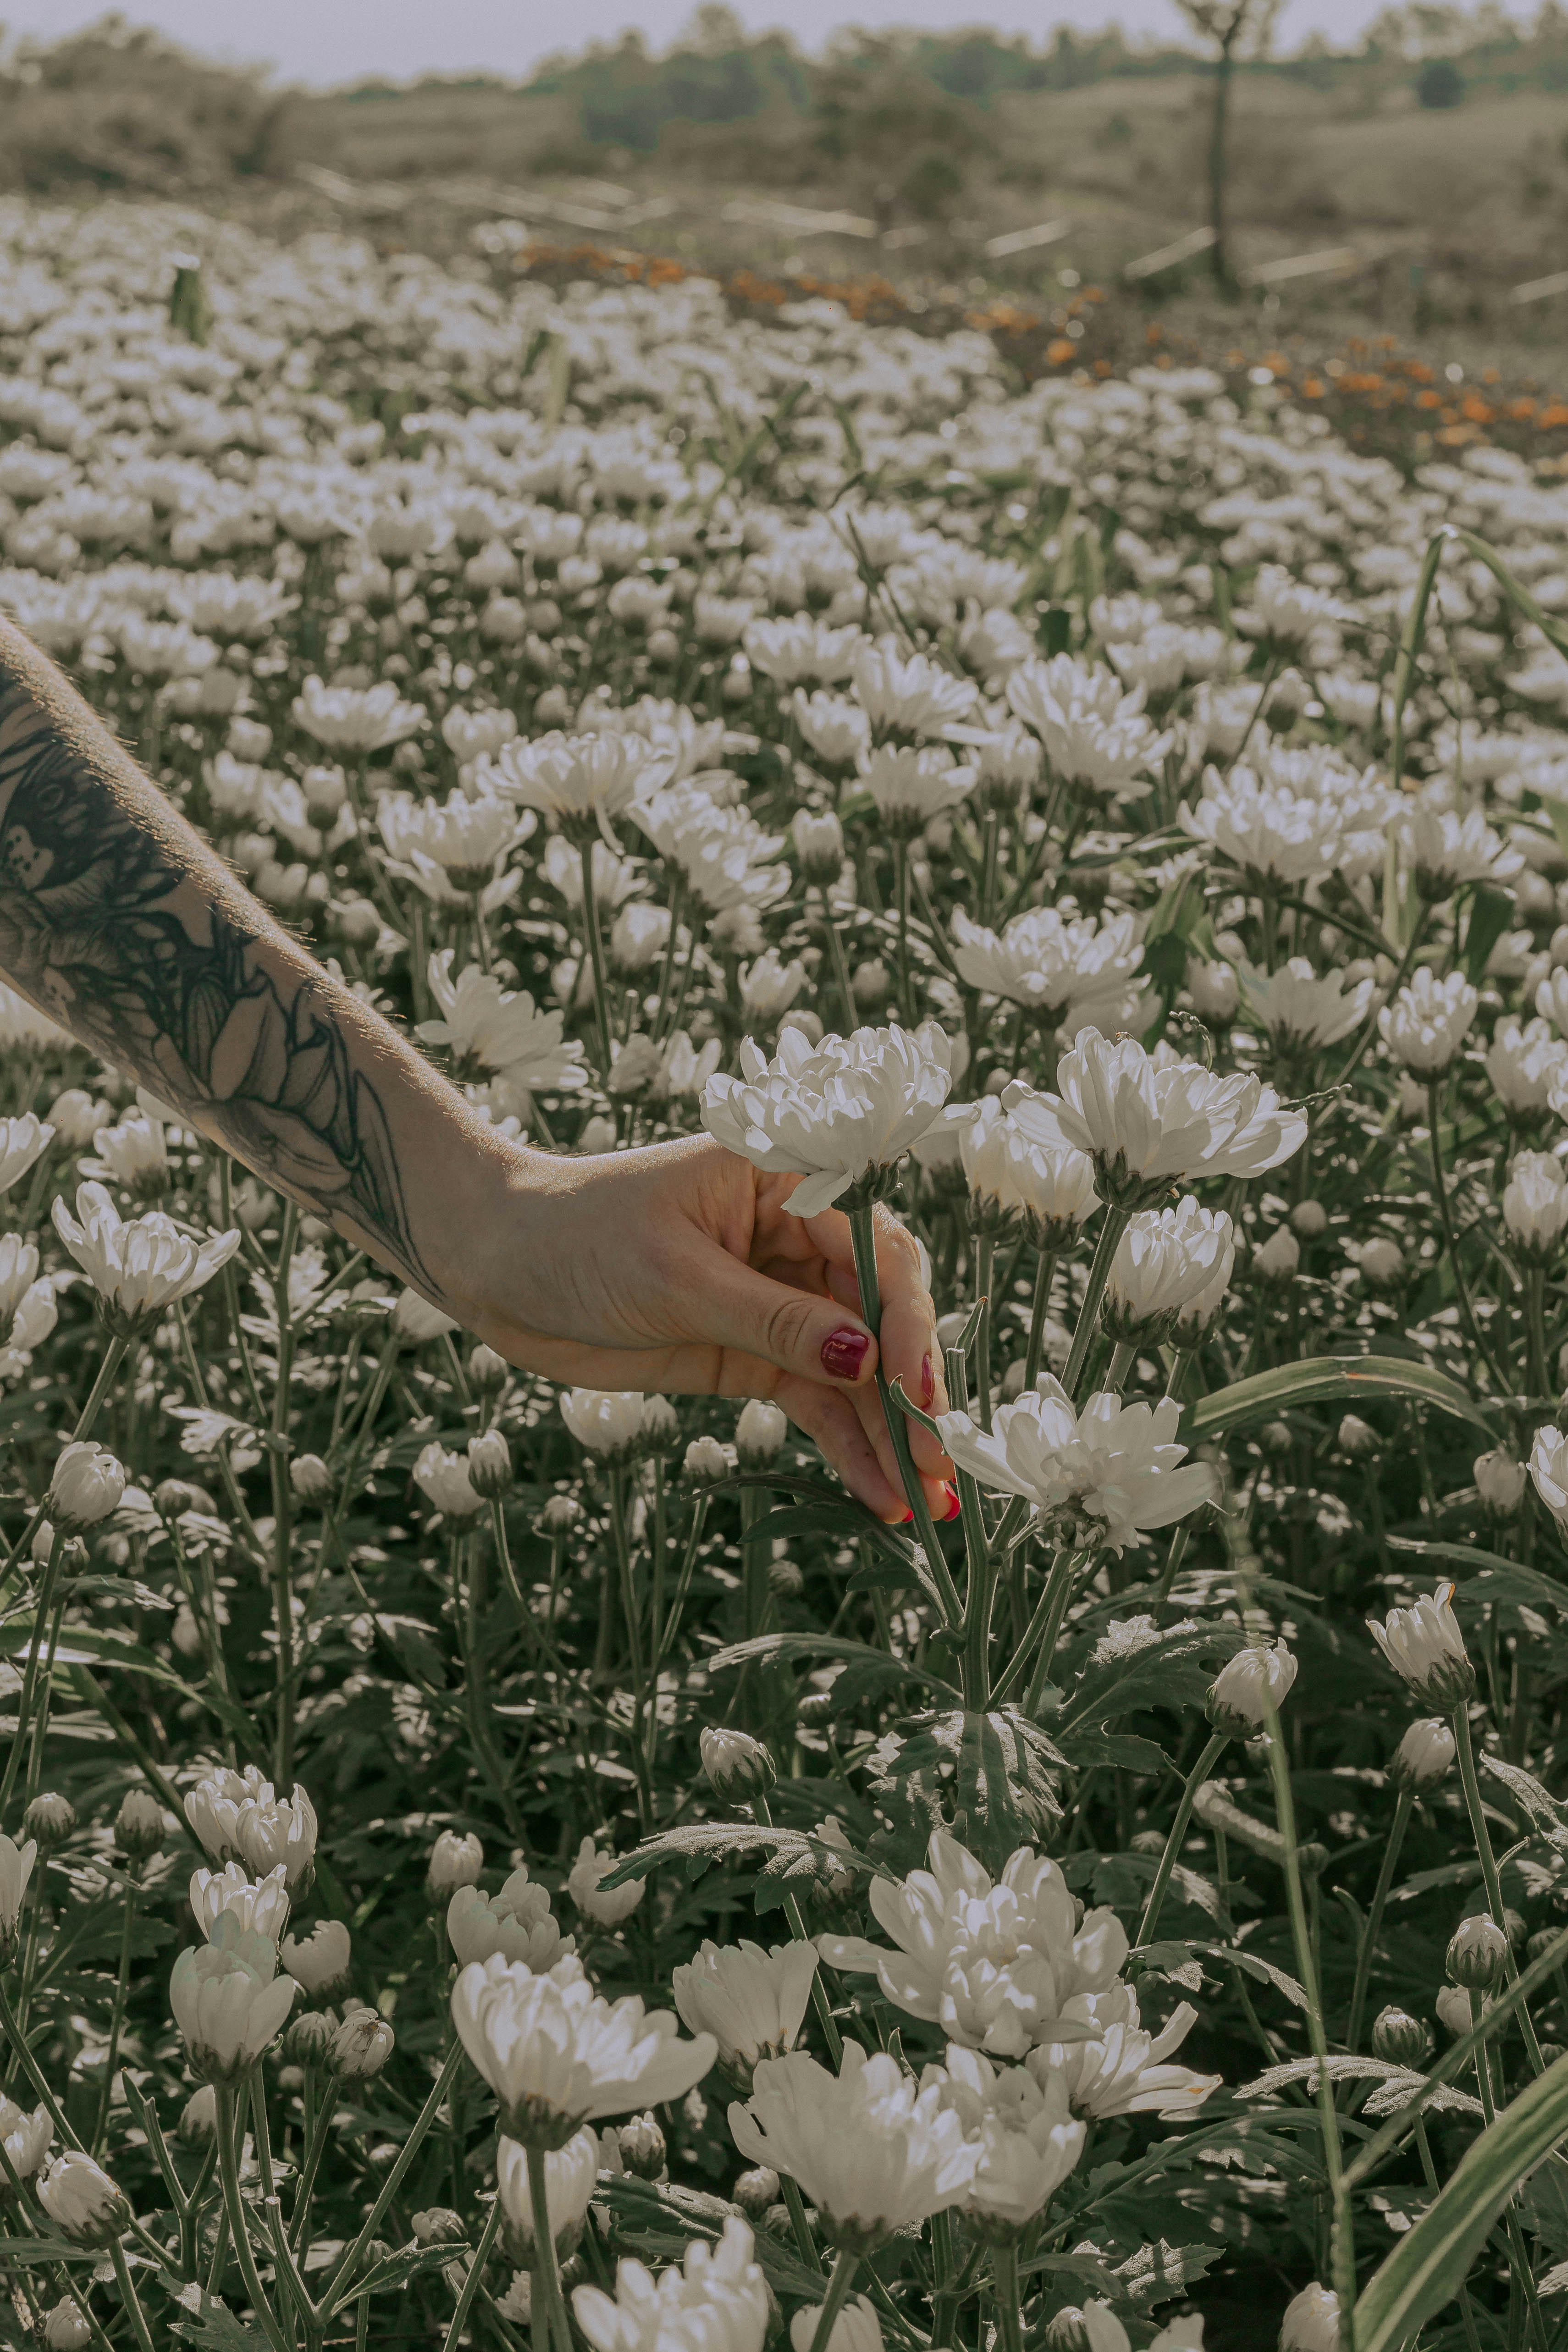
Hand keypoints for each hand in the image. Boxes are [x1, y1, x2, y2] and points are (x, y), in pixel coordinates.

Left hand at [459, 1134, 954, 1523]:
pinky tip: (876, 1495)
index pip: (874, 1251)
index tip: (914, 1392)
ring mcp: (776, 1301)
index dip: (903, 1324)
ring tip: (924, 1503)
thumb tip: (865, 1361)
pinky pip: (815, 1402)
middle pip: (879, 1317)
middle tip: (937, 1463)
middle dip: (910, 1392)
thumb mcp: (676, 1277)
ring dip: (888, 1435)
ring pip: (854, 1371)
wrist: (493, 1266)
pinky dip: (845, 1447)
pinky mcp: (751, 1354)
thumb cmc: (575, 1237)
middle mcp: (794, 1238)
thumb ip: (773, 1320)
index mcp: (785, 1183)